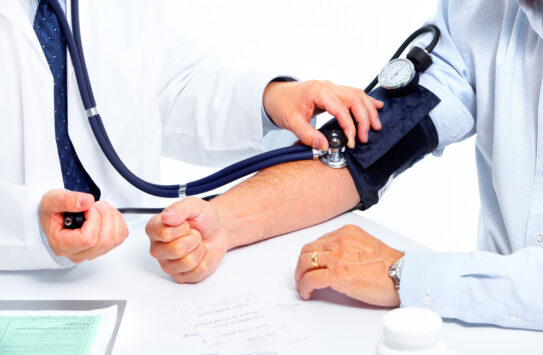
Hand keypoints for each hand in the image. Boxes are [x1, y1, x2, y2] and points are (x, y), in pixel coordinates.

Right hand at [39, 189, 128, 262]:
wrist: (56, 217)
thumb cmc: (53, 212)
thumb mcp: (51, 200)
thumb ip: (66, 200)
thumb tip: (86, 202)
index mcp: (63, 245)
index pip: (89, 239)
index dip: (93, 219)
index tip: (87, 208)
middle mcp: (79, 253)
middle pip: (105, 241)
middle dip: (106, 216)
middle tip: (96, 205)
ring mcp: (93, 252)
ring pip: (116, 238)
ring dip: (113, 217)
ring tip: (100, 208)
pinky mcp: (104, 247)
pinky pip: (121, 236)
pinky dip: (118, 221)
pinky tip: (106, 214)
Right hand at [145, 197, 228, 282]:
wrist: (218, 229)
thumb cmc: (203, 218)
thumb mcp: (194, 205)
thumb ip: (180, 209)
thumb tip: (166, 217)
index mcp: (155, 229)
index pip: (165, 234)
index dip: (183, 227)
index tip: (185, 223)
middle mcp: (158, 248)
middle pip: (177, 250)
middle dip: (193, 239)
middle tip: (194, 234)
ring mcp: (168, 264)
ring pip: (188, 262)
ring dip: (200, 250)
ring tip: (197, 243)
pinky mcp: (181, 276)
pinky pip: (198, 271)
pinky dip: (206, 260)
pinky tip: (202, 253)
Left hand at [263, 80, 383, 149]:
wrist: (275, 95)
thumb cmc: (282, 104)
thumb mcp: (291, 122)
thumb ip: (307, 135)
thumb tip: (323, 146)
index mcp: (318, 92)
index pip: (341, 109)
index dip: (349, 126)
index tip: (351, 141)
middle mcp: (328, 87)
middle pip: (355, 99)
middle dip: (364, 119)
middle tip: (366, 136)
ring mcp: (331, 87)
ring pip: (357, 95)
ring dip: (369, 110)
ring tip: (376, 125)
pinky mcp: (333, 91)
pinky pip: (354, 93)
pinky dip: (366, 101)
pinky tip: (376, 107)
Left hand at [295, 224, 403, 306]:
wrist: (402, 275)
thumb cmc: (390, 266)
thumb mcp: (366, 245)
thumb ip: (349, 247)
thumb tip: (335, 259)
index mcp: (346, 233)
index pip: (318, 242)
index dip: (310, 256)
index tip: (309, 265)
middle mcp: (340, 241)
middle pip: (307, 251)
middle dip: (301, 266)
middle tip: (302, 277)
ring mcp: (337, 257)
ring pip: (305, 264)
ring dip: (300, 277)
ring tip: (303, 286)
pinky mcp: (337, 274)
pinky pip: (310, 279)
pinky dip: (304, 286)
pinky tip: (307, 292)